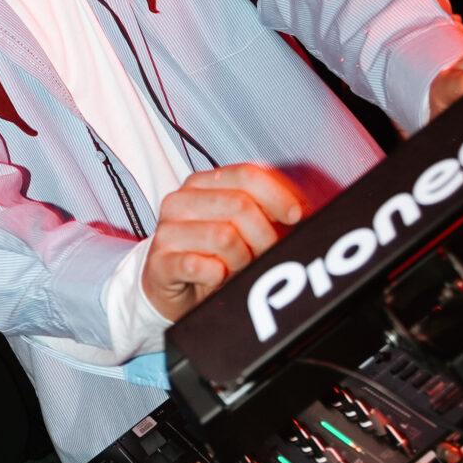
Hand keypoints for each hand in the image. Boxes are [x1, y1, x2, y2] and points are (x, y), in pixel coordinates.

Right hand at [143, 163, 302, 320]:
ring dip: (242, 259)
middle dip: (264, 235)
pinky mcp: (160, 262)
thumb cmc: (212, 254)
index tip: (296, 215)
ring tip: (237, 267)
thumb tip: (302, 209)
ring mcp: (167, 230)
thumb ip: (267, 209)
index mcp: (202, 183)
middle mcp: (181, 200)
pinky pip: (203, 266)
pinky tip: (216, 277)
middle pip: (240, 205)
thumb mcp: (240, 225)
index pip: (247, 174)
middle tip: (264, 254)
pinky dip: (218, 276)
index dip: (278, 194)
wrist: (173, 288)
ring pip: (225, 237)